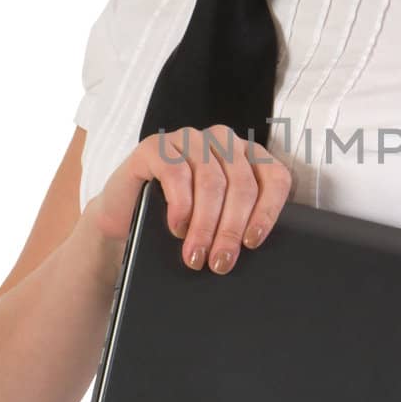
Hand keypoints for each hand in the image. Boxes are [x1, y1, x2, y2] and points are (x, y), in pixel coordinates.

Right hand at [89, 123, 291, 275]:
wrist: (125, 220)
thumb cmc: (177, 222)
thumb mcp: (217, 222)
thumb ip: (240, 224)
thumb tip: (251, 251)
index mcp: (248, 156)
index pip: (275, 177)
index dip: (267, 211)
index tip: (253, 242)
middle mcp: (222, 141)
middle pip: (241, 184)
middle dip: (231, 229)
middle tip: (220, 262)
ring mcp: (188, 139)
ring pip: (211, 182)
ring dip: (205, 225)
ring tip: (196, 255)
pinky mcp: (156, 146)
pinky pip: (176, 172)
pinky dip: (180, 206)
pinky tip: (177, 227)